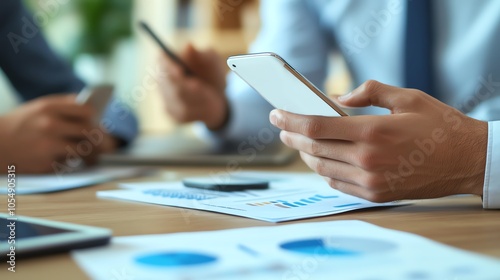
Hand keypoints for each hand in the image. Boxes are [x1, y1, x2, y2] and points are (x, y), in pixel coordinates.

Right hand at [0, 94, 113, 173]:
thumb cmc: (20, 125)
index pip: (87, 111)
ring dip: (91, 154)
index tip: (97, 124)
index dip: (95, 119)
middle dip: (99, 139)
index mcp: (49, 107)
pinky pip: (70, 163)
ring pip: (84, 149)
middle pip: (90, 131)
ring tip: (93, 157)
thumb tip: (94, 113)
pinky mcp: (46, 163)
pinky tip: (73, 161)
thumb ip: (64, 107)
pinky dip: (73, 163)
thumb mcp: (38, 108)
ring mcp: (48, 144)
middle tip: (104, 145)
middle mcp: (50, 124)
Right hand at [159, 43, 227, 129]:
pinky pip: (184, 112)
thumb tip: (188, 46)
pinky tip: (205, 103)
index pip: (160, 62)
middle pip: (166, 83)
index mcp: (167, 63)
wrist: (218, 97)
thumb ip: (201, 55)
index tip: (180, 69)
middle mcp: (161, 82)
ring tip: (207, 93)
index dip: (167, 66)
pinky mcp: (173, 115)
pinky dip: (197, 108)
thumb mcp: (212, 62)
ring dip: (194, 97)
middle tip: (196, 84)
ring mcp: (165, 99)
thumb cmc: (212, 74)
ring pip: (177, 99)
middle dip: (181, 84)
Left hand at [270, 80, 487, 201]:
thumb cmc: (438, 127)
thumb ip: (368, 93)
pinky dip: (324, 171)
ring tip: (298, 142)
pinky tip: (321, 160)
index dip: (291, 120)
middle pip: (314, 149)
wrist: (466, 161)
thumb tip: (337, 100)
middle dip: (292, 136)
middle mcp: (368, 159)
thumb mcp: (407, 97)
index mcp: (373, 131)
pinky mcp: (375, 195)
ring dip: (305, 155)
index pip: (317, 127)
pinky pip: (337, 184)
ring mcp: (370, 181)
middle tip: (281, 126)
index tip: (276, 114)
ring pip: (322, 168)